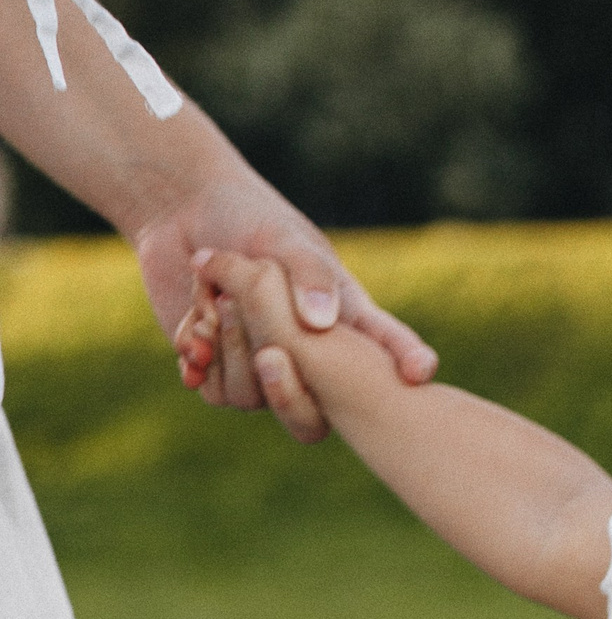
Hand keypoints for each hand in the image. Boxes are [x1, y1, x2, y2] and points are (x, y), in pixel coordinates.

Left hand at [136, 170, 433, 438]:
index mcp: (340, 317)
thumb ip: (307, 275)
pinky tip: (195, 323)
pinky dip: (199, 356)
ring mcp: (266, 367)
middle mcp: (309, 353)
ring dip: (228, 347)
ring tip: (215, 302)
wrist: (184, 214)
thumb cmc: (248, 217)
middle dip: (279, 377)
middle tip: (262, 343)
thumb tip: (321, 324)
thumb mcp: (284, 237)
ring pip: (253, 398)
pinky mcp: (222, 371)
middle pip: (312, 403)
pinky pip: (216, 392)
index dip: (405, 358)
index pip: (382, 343)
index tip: (420, 373)